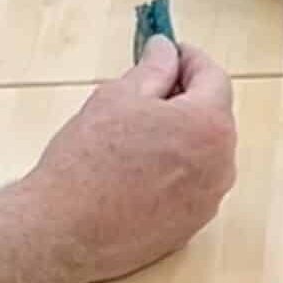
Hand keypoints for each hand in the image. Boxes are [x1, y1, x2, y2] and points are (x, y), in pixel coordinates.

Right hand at [25, 37, 239, 282]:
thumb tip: (166, 50)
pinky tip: (137, 170)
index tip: (170, 53)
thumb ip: (153, 68)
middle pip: (212, 116)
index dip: (190, 60)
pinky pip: (191, 185)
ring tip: (137, 133)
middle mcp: (221, 165)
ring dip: (180, 136)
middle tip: (147, 91)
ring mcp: (208, 201)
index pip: (213, 78)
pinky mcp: (190, 227)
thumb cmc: (86, 161)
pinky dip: (173, 170)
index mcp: (209, 126)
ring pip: (203, 153)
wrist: (62, 231)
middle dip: (185, 98)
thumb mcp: (118, 97)